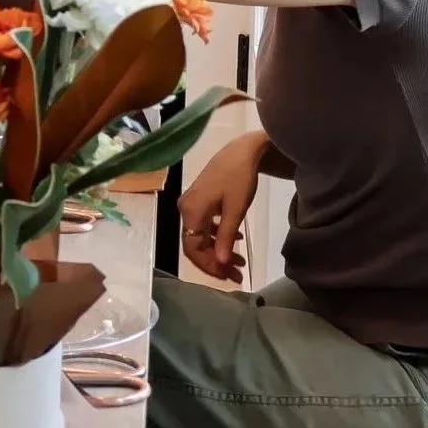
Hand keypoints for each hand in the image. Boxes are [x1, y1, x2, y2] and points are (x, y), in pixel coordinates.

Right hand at [179, 130, 265, 282]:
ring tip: (240, 260)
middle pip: (196, 244)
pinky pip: (205, 225)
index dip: (209, 266)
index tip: (229, 276)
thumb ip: (226, 237)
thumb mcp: (235, 210)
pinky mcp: (200, 200)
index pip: (193, 249)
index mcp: (191, 212)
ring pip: (202, 236)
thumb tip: (220, 262)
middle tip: (239, 273)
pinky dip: (219, 236)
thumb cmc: (239, 179)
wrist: (242, 151)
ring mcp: (191, 204)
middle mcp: (186, 209)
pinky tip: (236, 238)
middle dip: (216, 261)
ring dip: (219, 250)